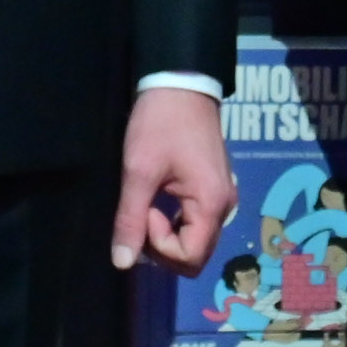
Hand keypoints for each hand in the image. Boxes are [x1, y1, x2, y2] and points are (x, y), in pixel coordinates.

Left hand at [112, 87, 236, 275]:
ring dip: (168, 234)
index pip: (190, 258)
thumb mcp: (139, 170)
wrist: (181, 83)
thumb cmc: (160, 124)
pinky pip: (197, 223)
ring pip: (196, 240)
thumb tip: (122, 263)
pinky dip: (176, 222)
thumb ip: (130, 219)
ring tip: (148, 204)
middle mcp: (224, 207)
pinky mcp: (214, 189)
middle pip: (196, 255)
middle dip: (163, 246)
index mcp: (211, 204)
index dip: (160, 247)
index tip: (144, 212)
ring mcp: (222, 198)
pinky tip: (158, 200)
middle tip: (142, 212)